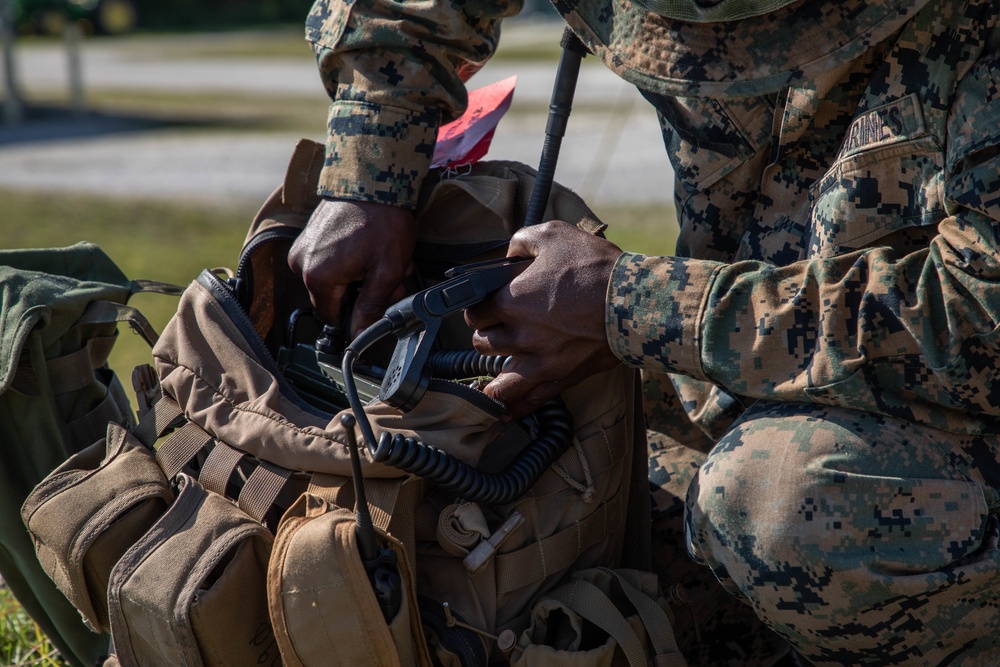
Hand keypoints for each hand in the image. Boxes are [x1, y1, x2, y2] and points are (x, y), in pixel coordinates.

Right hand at [288, 199, 415, 336]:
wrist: (374, 179)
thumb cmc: (383, 222)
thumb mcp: (386, 271)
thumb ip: (370, 308)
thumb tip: (358, 336)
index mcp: (318, 278)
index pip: (332, 319)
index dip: (358, 316)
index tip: (379, 303)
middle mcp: (301, 264)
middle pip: (335, 298)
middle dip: (365, 292)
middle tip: (392, 276)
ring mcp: (303, 248)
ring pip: (335, 280)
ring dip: (362, 275)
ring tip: (384, 259)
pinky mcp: (309, 236)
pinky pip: (329, 261)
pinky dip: (352, 260)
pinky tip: (371, 248)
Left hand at [464, 220, 622, 417]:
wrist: (636, 302)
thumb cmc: (595, 267)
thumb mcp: (554, 235)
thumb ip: (522, 241)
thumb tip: (510, 254)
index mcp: (511, 301)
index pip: (474, 312)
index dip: (478, 307)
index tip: (487, 304)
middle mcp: (519, 335)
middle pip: (483, 344)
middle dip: (488, 334)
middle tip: (500, 328)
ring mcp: (540, 361)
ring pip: (499, 379)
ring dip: (494, 372)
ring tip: (493, 374)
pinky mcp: (562, 377)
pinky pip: (529, 400)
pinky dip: (514, 408)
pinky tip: (504, 413)